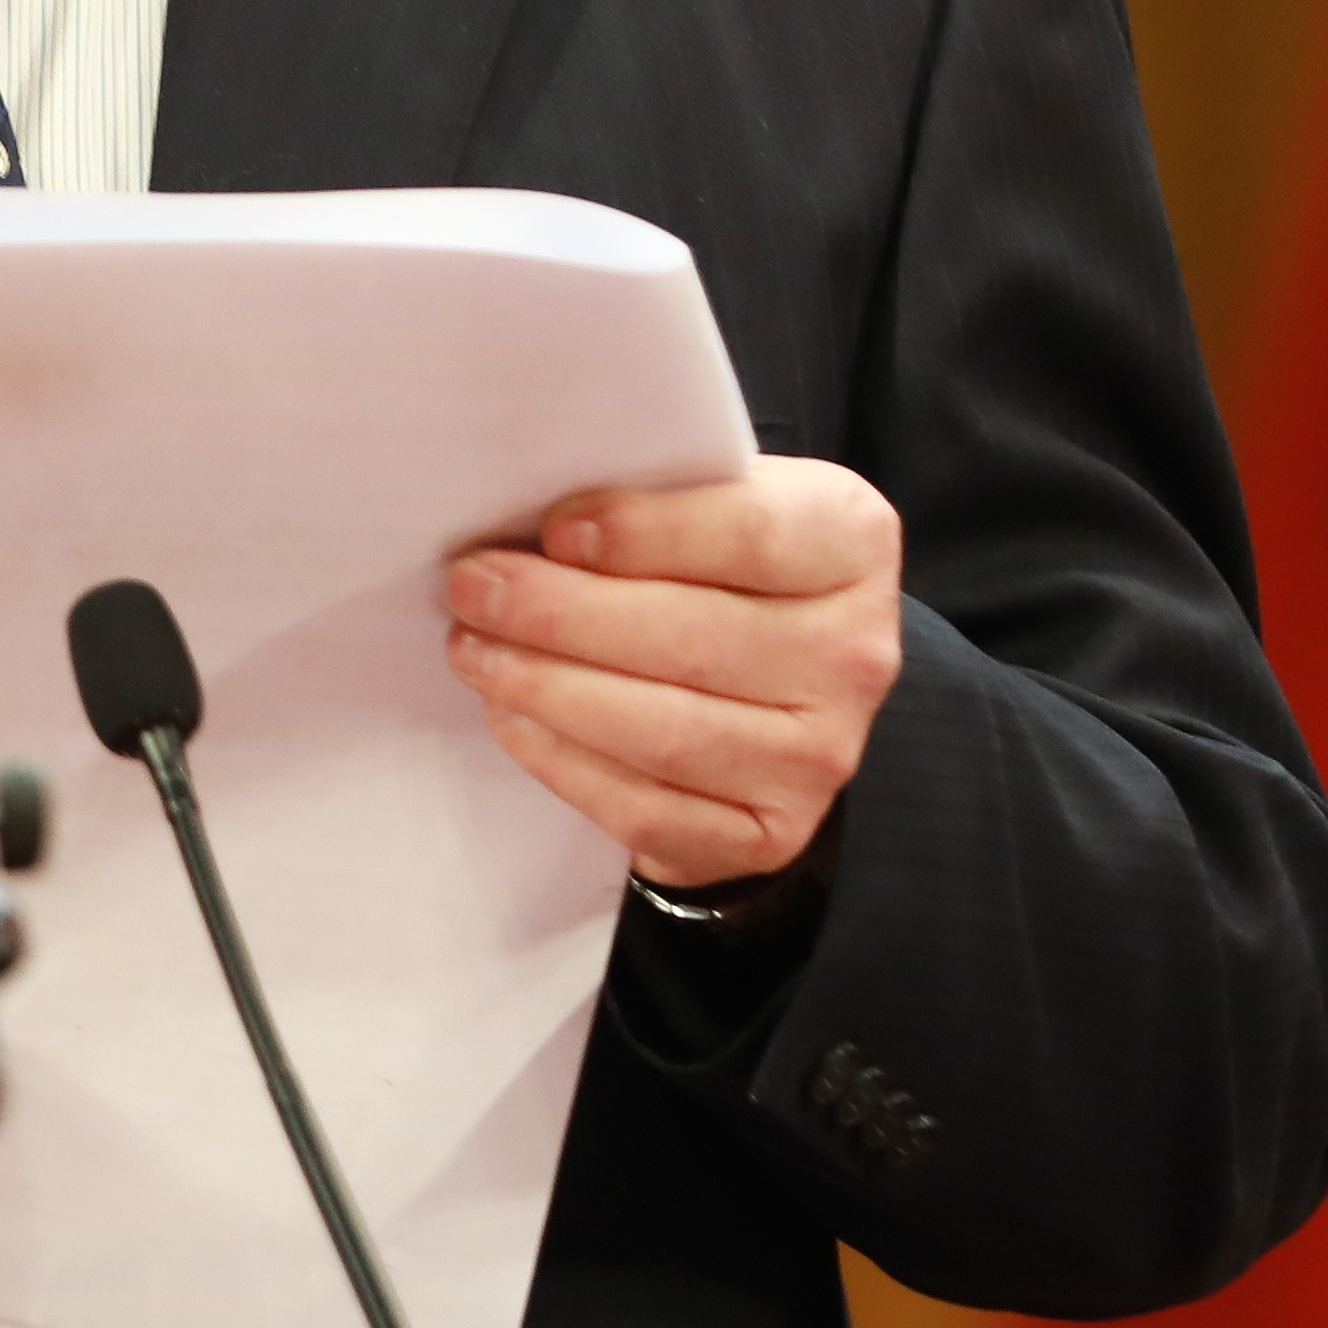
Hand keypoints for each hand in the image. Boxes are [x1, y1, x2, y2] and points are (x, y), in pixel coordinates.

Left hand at [443, 461, 903, 891]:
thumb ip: (654, 495)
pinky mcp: (769, 832)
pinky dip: (563, 761)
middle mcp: (854, 655)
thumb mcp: (716, 501)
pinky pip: (648, 806)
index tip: (554, 529)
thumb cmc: (724, 567)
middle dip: (561, 615)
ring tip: (474, 650)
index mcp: (851, 543)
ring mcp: (819, 755)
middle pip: (694, 638)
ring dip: (547, 689)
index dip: (646, 533)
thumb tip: (530, 517)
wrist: (779, 682)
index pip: (752, 534)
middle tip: (472, 588)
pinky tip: (511, 716)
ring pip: (665, 729)